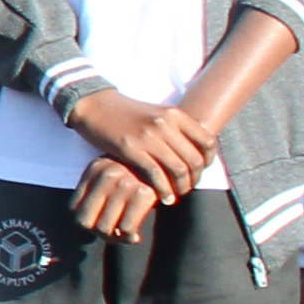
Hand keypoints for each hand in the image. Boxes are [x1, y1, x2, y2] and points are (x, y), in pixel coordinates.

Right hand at [70, 89, 211, 196]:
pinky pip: (156, 174)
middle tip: (188, 187)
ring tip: (176, 194)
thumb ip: (177, 128)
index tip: (200, 170)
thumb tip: (196, 151)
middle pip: (194, 159)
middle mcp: (165, 124)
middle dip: (194, 178)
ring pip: (178, 169)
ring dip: (181, 187)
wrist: (95, 106)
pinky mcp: (131, 149)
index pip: (207, 141)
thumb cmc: (127, 113)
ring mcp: (148, 136)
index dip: (208, 161)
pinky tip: (163, 198)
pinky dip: (163, 190)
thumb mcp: (157, 113)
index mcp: (175, 114)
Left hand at [72, 157, 166, 241]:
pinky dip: (129, 237)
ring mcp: (124, 184)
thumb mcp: (115, 174)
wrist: (174, 163)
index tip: (100, 225)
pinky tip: (136, 236)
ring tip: (125, 237)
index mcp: (94, 169)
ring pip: (104, 228)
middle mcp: (105, 175)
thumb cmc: (142, 174)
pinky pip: (126, 228)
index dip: (86, 222)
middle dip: (98, 233)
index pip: (74, 208)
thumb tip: (91, 228)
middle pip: (85, 221)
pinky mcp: (143, 193)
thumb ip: (100, 194)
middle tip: (113, 235)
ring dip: (115, 238)